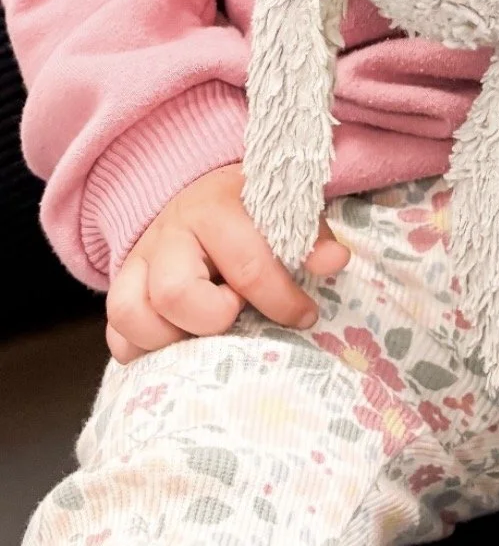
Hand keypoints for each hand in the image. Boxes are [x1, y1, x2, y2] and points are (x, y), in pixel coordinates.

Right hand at [105, 163, 348, 364]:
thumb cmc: (251, 211)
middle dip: (213, 318)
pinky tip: (177, 346)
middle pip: (173, 292)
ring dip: (170, 338)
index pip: (247, 266)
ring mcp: (137, 262)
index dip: (280, 300)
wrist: (201, 194)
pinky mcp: (120, 289)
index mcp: (214, 209)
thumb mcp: (284, 210)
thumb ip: (310, 235)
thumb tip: (335, 261)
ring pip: (128, 312)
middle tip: (237, 316)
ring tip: (204, 335)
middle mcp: (168, 234)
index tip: (304, 315)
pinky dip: (142, 350)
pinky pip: (115, 335)